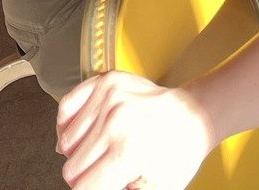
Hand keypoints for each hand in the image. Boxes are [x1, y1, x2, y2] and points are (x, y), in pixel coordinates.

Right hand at [56, 72, 212, 189]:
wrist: (193, 116)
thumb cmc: (177, 154)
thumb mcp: (156, 188)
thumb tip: (91, 188)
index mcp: (127, 152)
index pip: (81, 186)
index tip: (100, 184)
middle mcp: (115, 121)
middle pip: (70, 166)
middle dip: (85, 173)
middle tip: (106, 168)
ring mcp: (109, 97)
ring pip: (65, 141)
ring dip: (80, 149)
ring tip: (104, 146)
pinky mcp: (105, 81)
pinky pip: (65, 108)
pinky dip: (70, 123)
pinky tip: (89, 130)